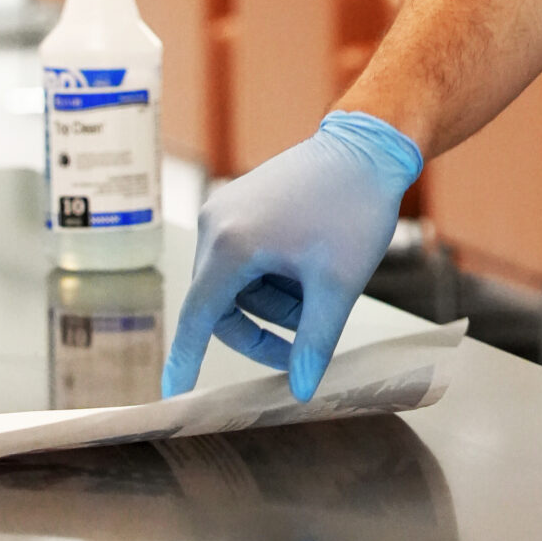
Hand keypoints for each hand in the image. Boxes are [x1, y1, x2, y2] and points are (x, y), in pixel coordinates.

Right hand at [162, 112, 422, 401]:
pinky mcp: (239, 206)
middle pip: (220, 305)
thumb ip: (314, 342)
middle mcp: (216, 224)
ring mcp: (225, 212)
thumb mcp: (338, 284)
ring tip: (320, 297)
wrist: (369, 145)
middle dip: (261, 330)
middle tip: (303, 347)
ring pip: (235, 285)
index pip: (197, 317)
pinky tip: (309, 274)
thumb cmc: (354, 207)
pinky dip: (271, 279)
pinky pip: (242, 260)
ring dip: (272, 304)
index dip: (185, 359)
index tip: (172, 395)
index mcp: (230, 244)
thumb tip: (301, 390)